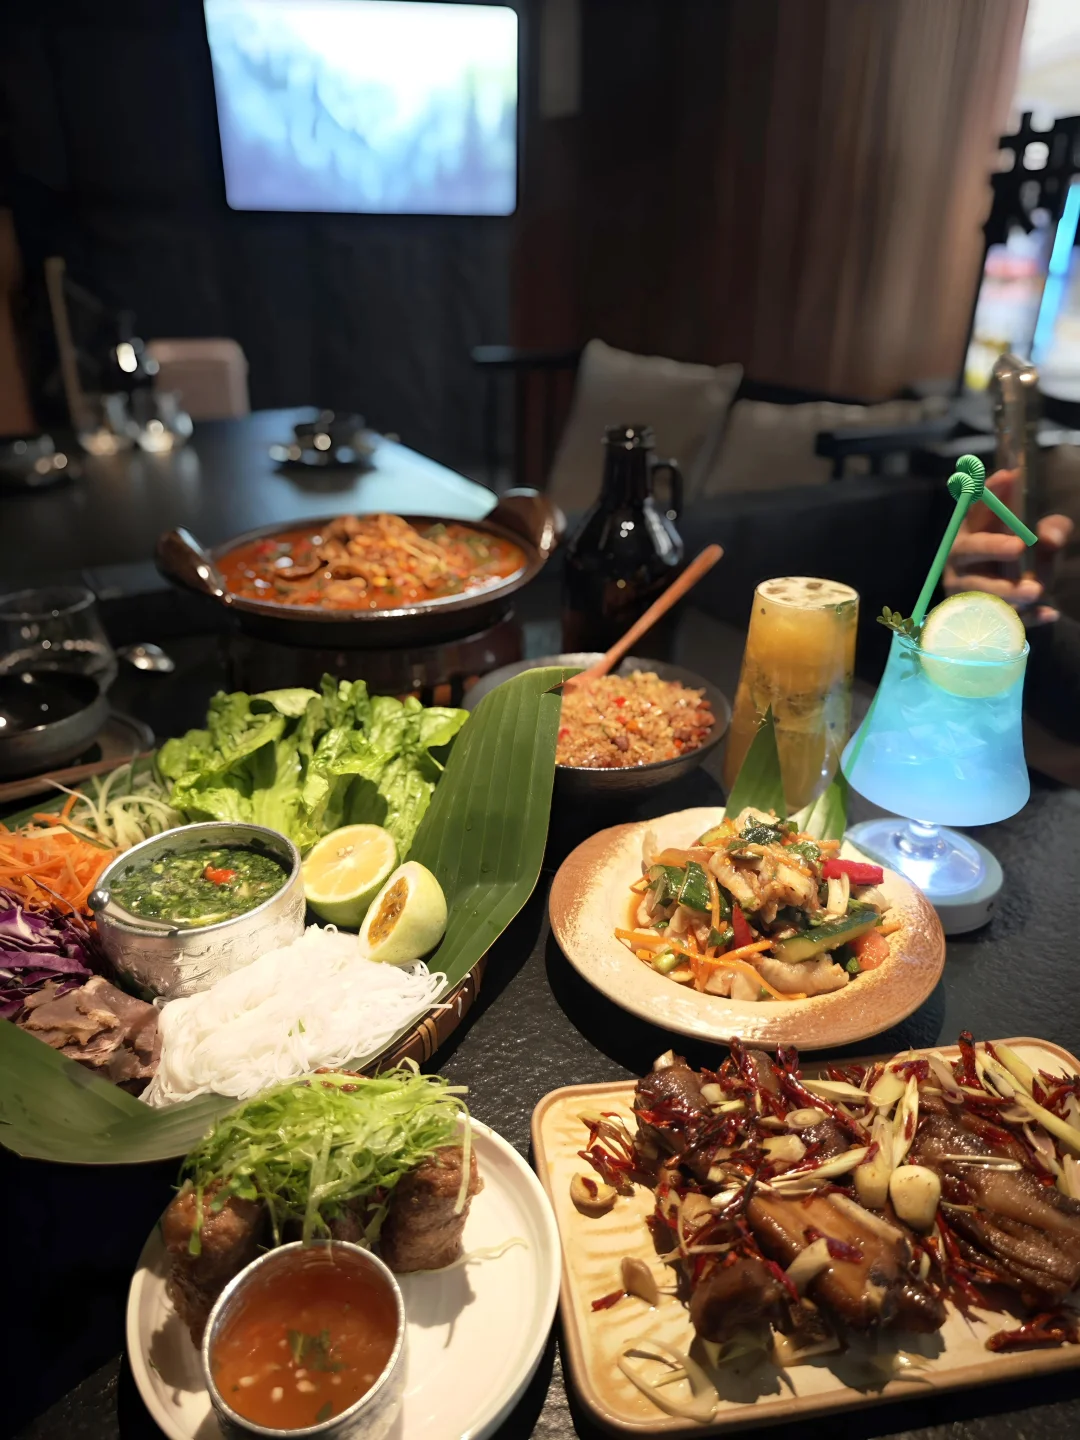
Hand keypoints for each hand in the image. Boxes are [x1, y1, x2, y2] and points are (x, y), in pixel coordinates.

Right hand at [943, 468, 1072, 625]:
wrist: (993, 610)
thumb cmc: (1013, 566)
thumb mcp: (1036, 544)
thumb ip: (1051, 532)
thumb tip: (1053, 538)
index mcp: (972, 532)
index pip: (977, 508)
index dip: (990, 493)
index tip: (1008, 476)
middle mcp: (959, 559)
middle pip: (969, 550)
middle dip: (992, 547)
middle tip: (1018, 546)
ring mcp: (962, 590)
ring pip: (980, 590)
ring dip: (1006, 590)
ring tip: (1036, 589)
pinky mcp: (971, 617)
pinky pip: (997, 619)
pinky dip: (1024, 618)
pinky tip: (1048, 614)